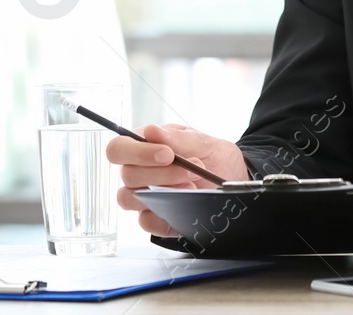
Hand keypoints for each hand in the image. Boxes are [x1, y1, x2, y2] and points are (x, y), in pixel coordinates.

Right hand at [108, 123, 249, 236]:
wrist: (234, 179)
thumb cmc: (213, 156)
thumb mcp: (202, 141)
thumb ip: (177, 137)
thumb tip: (151, 131)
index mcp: (144, 147)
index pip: (118, 149)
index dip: (136, 152)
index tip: (166, 154)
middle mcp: (139, 173)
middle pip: (127, 175)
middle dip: (162, 173)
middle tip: (191, 169)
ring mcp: (145, 197)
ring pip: (130, 199)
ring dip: (162, 191)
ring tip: (191, 186)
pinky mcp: (157, 219)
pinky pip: (145, 222)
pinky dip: (162, 215)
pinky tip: (183, 203)